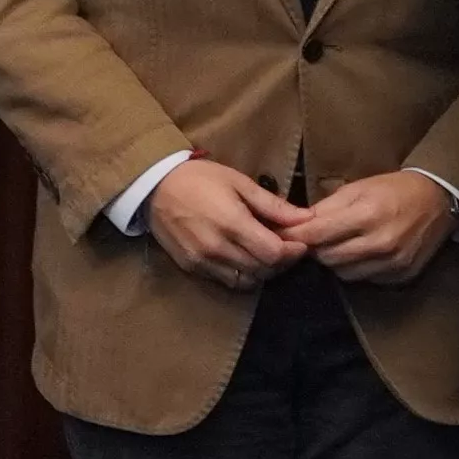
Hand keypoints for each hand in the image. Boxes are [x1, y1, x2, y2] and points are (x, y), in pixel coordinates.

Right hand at [139, 156, 299, 284]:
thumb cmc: (199, 178)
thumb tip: (306, 217)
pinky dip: (242, 275)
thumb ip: (272, 204)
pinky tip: (245, 259)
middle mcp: (217, 248)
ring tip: (267, 256)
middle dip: (281, 262)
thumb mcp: (238, 182)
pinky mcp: (191, 267)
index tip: (299, 242)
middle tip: (288, 249)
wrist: (153, 186)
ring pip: (246, 281)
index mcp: (232, 223)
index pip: (273, 253)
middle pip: (262, 270)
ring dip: (263, 272)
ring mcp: (202, 261)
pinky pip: (226, 281)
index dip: (292, 252)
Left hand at [272, 166, 458, 287]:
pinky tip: (360, 253)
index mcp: (367, 214)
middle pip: (327, 257)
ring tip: (338, 244)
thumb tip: (295, 224)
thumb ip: (326, 208)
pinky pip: (365, 279)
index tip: (282, 234)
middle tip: (312, 239)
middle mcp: (380, 243)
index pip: (318, 234)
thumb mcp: (358, 188)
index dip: (296, 236)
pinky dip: (356, 268)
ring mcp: (392, 263)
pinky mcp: (400, 276)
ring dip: (334, 260)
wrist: (439, 201)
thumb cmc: (394, 189)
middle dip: (314, 248)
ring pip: (343, 272)